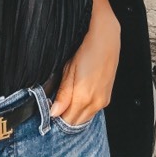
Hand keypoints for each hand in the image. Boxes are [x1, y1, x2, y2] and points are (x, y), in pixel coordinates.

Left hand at [50, 0, 120, 124]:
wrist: (105, 34)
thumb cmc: (84, 47)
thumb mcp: (69, 68)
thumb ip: (62, 93)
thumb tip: (54, 113)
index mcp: (83, 96)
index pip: (67, 120)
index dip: (56, 118)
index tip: (48, 111)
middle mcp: (95, 102)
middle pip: (76, 122)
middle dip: (64, 117)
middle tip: (54, 106)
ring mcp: (103, 100)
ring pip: (85, 117)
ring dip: (74, 113)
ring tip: (64, 99)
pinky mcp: (107, 96)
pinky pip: (93, 110)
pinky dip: (84, 108)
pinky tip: (77, 96)